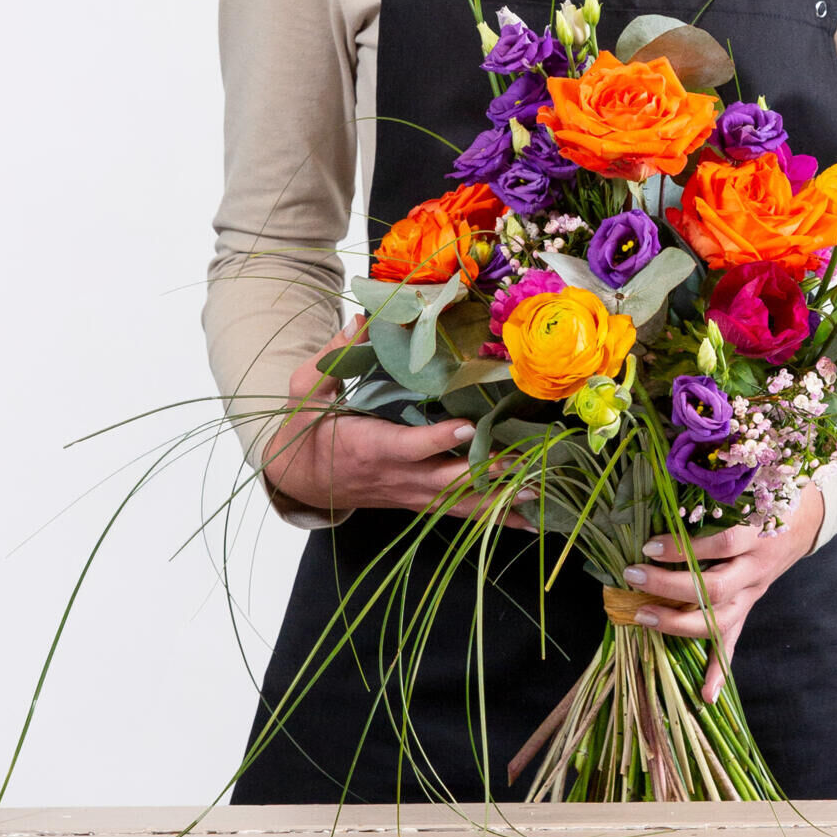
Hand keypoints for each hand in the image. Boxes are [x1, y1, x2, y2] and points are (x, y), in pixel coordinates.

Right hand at [260, 321, 535, 529]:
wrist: (298, 480)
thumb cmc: (305, 431)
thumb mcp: (307, 390)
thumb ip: (334, 356)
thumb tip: (364, 316)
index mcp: (369, 447)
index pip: (409, 446)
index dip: (440, 439)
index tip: (471, 425)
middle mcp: (395, 477)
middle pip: (446, 481)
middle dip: (487, 474)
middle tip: (526, 466)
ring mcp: (409, 493)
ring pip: (458, 503)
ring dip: (499, 501)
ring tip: (538, 495)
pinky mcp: (418, 500)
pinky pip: (458, 512)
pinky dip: (492, 517)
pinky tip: (526, 520)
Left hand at [618, 482, 825, 703]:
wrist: (805, 519)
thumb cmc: (767, 494)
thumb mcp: (747, 486)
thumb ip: (712, 487)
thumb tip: (665, 471)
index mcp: (757, 533)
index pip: (721, 545)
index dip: (685, 548)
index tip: (648, 545)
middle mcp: (756, 568)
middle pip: (714, 587)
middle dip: (669, 586)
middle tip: (632, 576)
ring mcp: (753, 591)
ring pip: (720, 619)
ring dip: (679, 624)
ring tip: (643, 618)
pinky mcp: (750, 606)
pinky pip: (734, 640)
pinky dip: (719, 670)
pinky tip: (705, 695)